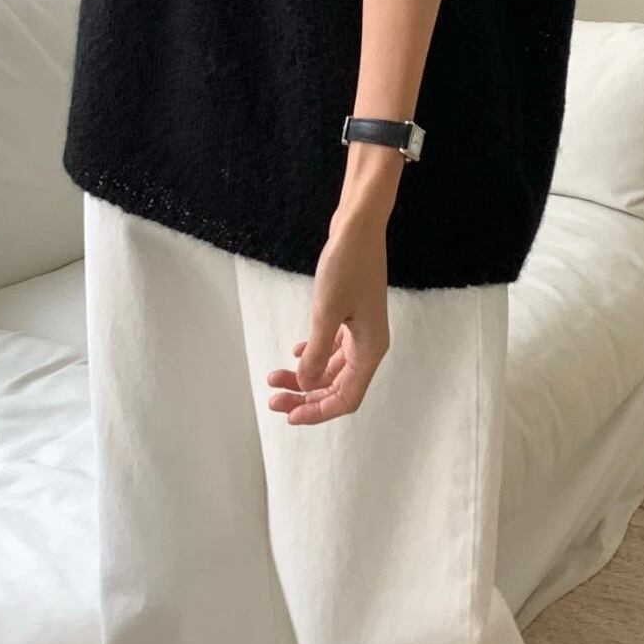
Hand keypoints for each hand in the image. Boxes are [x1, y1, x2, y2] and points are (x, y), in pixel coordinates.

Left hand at [266, 189, 394, 424]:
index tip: (289, 416)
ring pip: (332, 367)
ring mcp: (361, 329)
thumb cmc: (347, 266)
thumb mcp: (326, 311)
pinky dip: (315, 354)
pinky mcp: (352, 314)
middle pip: (338, 386)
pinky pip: (334, 347)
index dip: (319, 412)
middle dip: (306, 396)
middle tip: (273, 399)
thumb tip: (306, 386)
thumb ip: (317, 352)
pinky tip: (297, 352)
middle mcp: (369, 344)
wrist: (359, 226)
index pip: (347, 398)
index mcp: (370, 349)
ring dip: (305, 374)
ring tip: (275, 376)